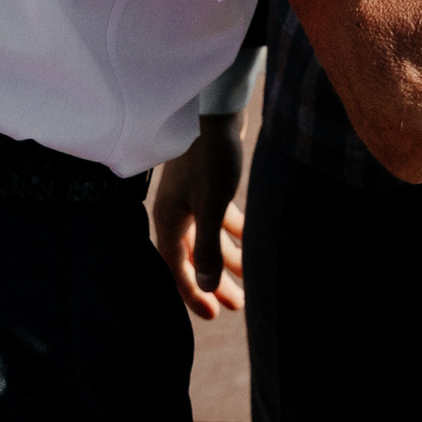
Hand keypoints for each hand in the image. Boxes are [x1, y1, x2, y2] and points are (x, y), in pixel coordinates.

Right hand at [149, 120, 246, 319]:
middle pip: (195, 257)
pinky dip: (233, 233)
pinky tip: (251, 242)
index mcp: (169, 220)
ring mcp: (192, 197)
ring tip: (250, 280)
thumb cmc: (212, 154)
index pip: (177, 268)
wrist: (218, 107)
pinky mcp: (209, 184)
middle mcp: (177, 211)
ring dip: (228, 259)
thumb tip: (206, 287)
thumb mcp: (212, 204)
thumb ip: (207, 247)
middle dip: (215, 282)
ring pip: (210, 238)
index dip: (194, 294)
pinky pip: (220, 220)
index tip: (214, 314)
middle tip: (238, 305)